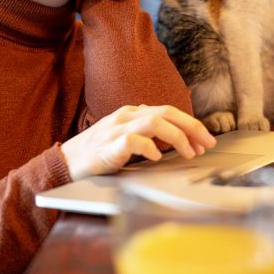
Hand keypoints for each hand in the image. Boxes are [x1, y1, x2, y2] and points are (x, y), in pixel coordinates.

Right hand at [61, 105, 216, 180]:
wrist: (65, 163)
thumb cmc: (96, 152)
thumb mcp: (123, 136)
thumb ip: (144, 131)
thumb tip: (175, 134)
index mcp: (131, 113)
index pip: (168, 111)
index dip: (190, 124)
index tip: (204, 141)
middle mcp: (126, 116)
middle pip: (166, 112)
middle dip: (192, 127)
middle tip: (207, 143)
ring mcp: (116, 129)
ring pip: (154, 122)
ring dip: (177, 137)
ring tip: (188, 153)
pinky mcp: (107, 146)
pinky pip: (133, 141)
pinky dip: (149, 148)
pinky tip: (157, 157)